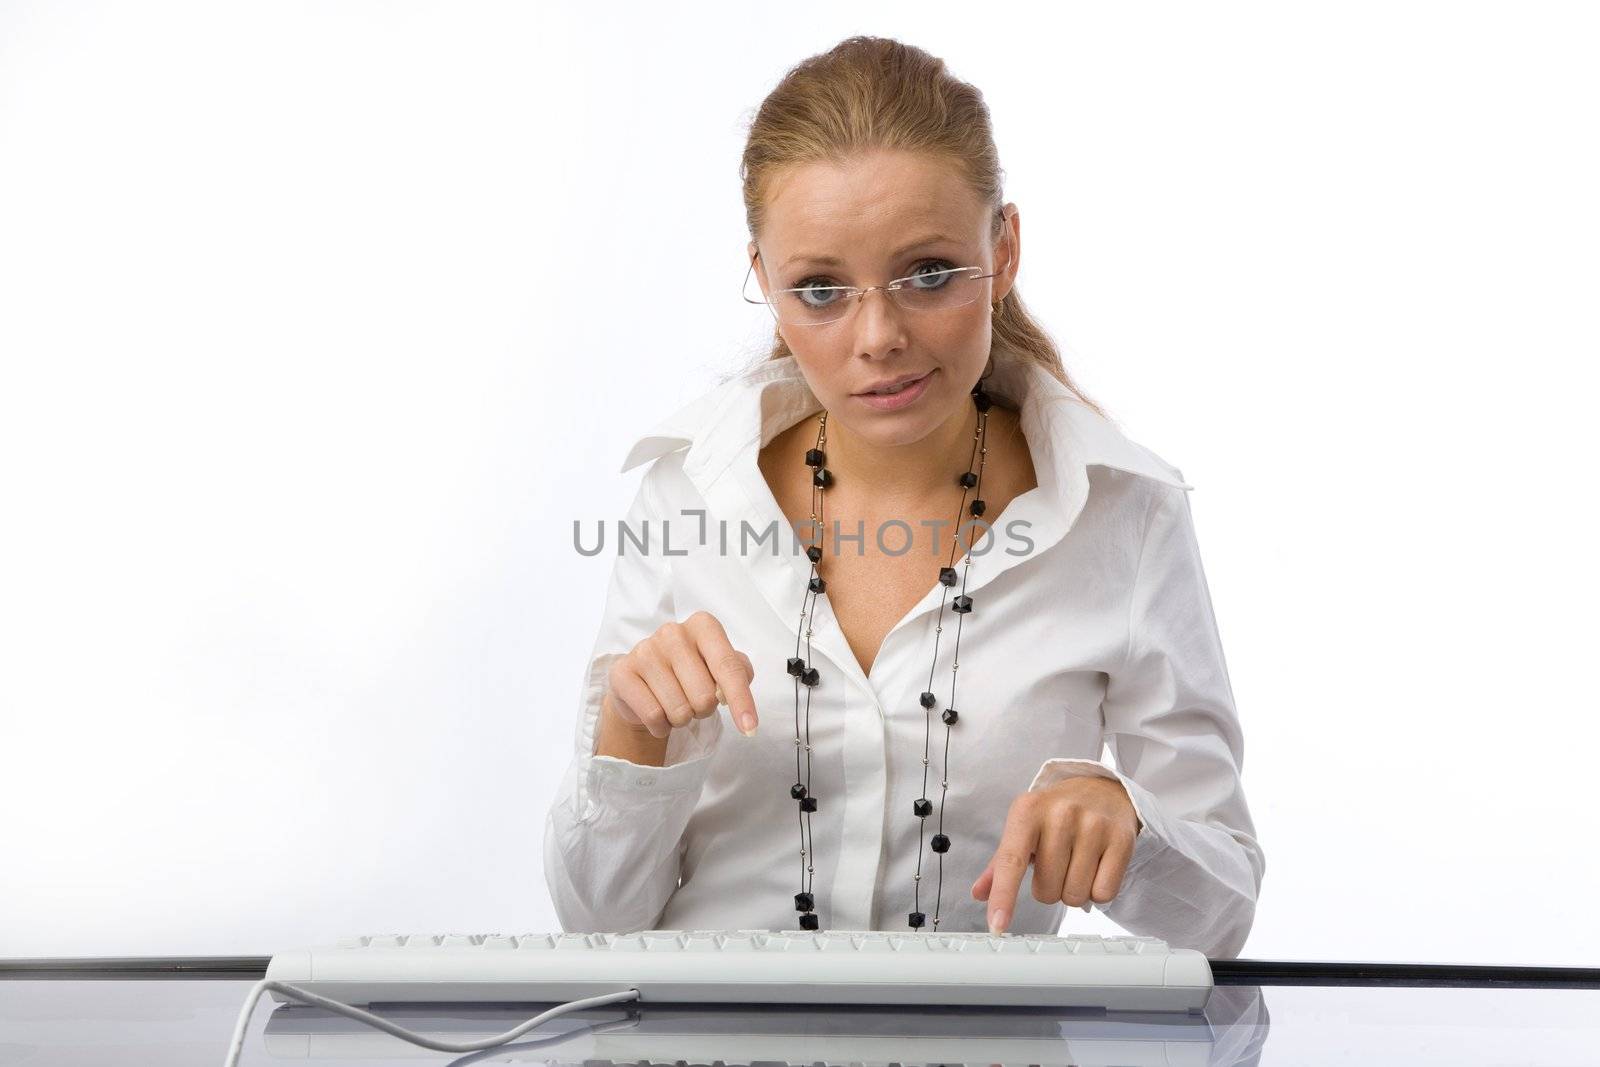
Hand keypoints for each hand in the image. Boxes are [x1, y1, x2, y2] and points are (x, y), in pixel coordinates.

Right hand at [604, 611, 758, 738]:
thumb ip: (738, 672)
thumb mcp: (719, 666)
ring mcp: (645, 650)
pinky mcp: (622, 672)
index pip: (728, 667)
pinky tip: (658, 714)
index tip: (750, 729)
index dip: (742, 701)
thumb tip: (734, 695)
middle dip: (704, 710)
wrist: (645, 684)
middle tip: (694, 701)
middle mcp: (673, 632)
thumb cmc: (690, 674)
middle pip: (704, 696)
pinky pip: (654, 716)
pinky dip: (661, 726)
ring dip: (682, 719)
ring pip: (679, 710)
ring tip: (674, 705)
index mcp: (703, 626)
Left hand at [971, 776, 1141, 933]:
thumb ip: (1000, 863)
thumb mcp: (1024, 827)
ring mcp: (1093, 824)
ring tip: (1077, 862)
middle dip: (1050, 888)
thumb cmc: (1057, 813)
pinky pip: (1103, 894)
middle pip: (1046, 891)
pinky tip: (1097, 867)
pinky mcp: (1121, 838)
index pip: (1010, 862)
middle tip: (1058, 863)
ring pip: (1074, 896)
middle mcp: (1060, 814)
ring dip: (1073, 890)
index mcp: (1028, 810)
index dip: (1003, 896)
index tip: (997, 925)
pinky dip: (1098, 891)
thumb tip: (980, 893)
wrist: (1103, 789)